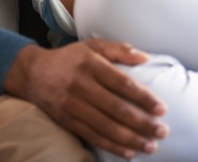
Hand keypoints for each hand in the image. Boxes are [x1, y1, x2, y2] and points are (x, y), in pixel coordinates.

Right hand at [4, 40, 168, 158]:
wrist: (34, 73)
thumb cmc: (70, 58)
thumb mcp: (92, 46)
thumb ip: (118, 49)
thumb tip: (145, 57)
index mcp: (90, 64)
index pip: (122, 83)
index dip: (143, 97)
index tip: (161, 108)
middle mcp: (81, 85)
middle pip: (116, 108)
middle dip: (142, 122)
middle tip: (163, 131)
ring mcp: (72, 105)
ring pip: (106, 126)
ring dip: (131, 139)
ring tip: (151, 145)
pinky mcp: (67, 120)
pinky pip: (93, 136)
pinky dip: (112, 146)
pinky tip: (129, 151)